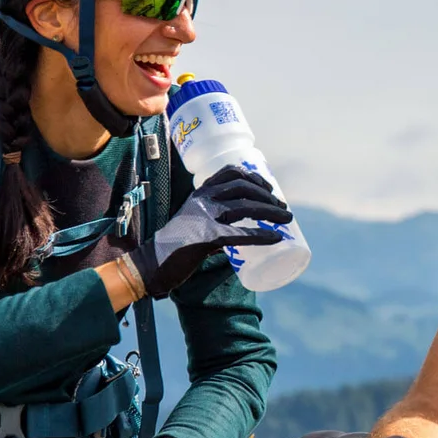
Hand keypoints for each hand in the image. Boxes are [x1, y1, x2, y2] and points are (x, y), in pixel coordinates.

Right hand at [132, 165, 291, 296]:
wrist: (151, 264)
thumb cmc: (175, 246)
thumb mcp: (194, 223)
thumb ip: (216, 223)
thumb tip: (244, 232)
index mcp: (200, 194)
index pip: (230, 173)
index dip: (253, 177)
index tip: (269, 187)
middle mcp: (202, 200)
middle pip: (242, 188)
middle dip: (267, 196)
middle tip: (283, 208)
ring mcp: (203, 217)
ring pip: (244, 207)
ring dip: (270, 212)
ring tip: (286, 220)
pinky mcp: (206, 238)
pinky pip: (239, 234)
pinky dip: (260, 235)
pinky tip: (275, 238)